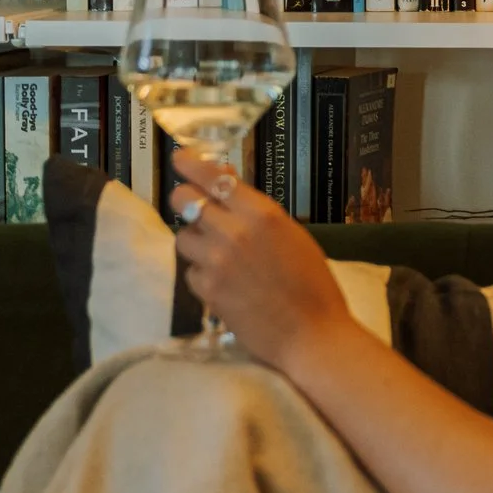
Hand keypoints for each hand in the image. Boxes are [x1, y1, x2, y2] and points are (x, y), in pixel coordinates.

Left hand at [168, 150, 357, 371]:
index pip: (213, 177)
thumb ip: (257, 210)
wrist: (312, 334)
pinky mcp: (207, 291)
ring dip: (195, 241)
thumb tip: (226, 183)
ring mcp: (217, 262)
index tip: (180, 158)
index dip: (191, 164)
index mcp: (262, 213)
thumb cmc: (312, 283)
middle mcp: (234, 232)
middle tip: (194, 208)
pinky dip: (201, 274)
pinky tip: (222, 283)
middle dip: (185, 200)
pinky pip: (190, 272)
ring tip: (216, 254)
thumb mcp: (291, 234)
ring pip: (183, 237)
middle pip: (184, 201)